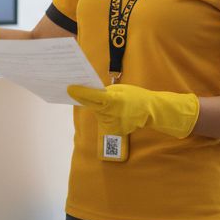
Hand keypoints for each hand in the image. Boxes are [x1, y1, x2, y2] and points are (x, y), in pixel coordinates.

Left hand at [66, 84, 199, 138]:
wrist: (150, 112)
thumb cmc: (135, 96)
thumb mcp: (120, 89)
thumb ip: (105, 92)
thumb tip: (90, 94)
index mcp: (113, 100)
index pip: (92, 96)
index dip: (80, 93)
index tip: (69, 88)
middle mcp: (110, 113)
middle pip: (91, 105)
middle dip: (86, 98)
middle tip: (78, 90)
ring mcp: (111, 124)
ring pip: (97, 113)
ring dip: (99, 108)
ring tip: (111, 103)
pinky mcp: (113, 130)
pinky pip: (103, 120)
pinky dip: (106, 115)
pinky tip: (115, 112)